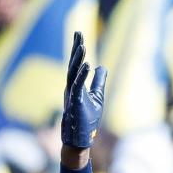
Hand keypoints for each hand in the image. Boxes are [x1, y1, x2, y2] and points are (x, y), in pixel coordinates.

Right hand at [61, 31, 107, 148]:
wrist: (79, 139)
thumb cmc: (87, 120)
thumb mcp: (97, 97)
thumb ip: (98, 82)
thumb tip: (102, 66)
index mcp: (75, 85)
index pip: (76, 64)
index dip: (77, 49)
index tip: (79, 34)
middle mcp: (70, 88)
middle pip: (72, 64)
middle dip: (75, 48)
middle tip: (78, 33)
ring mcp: (71, 95)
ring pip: (73, 73)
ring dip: (78, 59)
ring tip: (82, 45)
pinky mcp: (75, 103)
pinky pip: (77, 86)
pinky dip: (82, 75)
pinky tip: (87, 65)